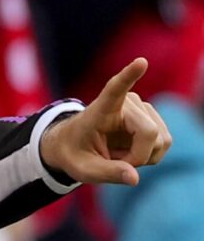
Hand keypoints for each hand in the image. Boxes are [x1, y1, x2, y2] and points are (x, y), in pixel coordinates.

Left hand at [39, 58, 171, 185]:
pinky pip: (164, 143)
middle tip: (112, 161)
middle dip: (136, 157)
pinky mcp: (153, 117)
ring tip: (118, 155)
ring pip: (161, 141)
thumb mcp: (83, 170)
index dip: (129, 76)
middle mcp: (126, 102)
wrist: (77, 145)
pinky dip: (149, 156)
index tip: (141, 62)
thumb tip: (134, 178)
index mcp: (100, 108)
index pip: (115, 89)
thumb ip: (107, 173)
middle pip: (149, 134)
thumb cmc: (75, 154)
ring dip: (142, 157)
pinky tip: (130, 152)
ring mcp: (142, 107)